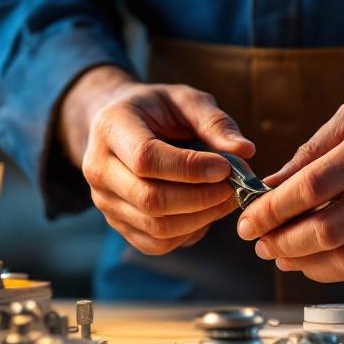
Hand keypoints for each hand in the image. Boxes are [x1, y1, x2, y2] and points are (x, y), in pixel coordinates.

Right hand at [60, 66, 254, 254]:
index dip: (189, 169)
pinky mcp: (117, 223)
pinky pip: (155, 244)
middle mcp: (98, 168)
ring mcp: (104, 201)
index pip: (146, 159)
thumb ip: (215, 122)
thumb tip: (245, 152)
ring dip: (201, 219)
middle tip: (234, 188)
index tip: (225, 168)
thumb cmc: (157, 110)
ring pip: (155, 226)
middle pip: (150, 199)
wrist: (120, 126)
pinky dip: (188, 234)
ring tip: (226, 199)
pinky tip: (205, 214)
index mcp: (111, 128)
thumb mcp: (185, 100)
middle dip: (201, 198)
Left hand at [235, 23, 343, 283]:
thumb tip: (268, 189)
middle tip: (261, 243)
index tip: (247, 221)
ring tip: (285, 256)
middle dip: (283, 243)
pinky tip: (326, 258)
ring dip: (308, 264)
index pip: (313, 186)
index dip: (273, 210)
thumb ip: (312, 153)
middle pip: (329, 230)